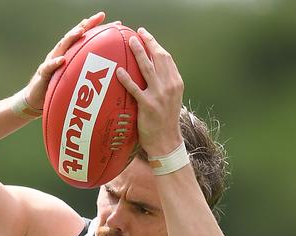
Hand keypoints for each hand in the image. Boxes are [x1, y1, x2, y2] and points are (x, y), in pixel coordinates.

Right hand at [23, 12, 106, 112]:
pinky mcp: (43, 74)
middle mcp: (61, 54)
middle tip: (100, 17)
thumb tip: (107, 80)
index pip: (84, 38)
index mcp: (70, 54)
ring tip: (81, 31)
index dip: (99, 30)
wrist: (36, 100)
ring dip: (71, 38)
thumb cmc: (57, 89)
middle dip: (87, 25)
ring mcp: (51, 62)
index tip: (116, 23)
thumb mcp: (74, 81)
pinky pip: (49, 67)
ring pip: (62, 47)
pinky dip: (55, 63)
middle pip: (74, 36)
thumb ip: (86, 76)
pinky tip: (62, 60)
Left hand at [116, 27, 183, 154]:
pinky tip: (119, 71)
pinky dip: (126, 78)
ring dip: (138, 52)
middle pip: (158, 57)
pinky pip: (135, 88)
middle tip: (138, 33)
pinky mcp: (147, 105)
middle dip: (148, 42)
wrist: (167, 142)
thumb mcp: (171, 100)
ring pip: (147, 68)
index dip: (156, 45)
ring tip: (130, 42)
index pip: (167, 58)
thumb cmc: (166, 122)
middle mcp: (169, 85)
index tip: (147, 37)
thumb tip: (155, 73)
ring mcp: (159, 95)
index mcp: (176, 83)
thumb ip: (165, 85)